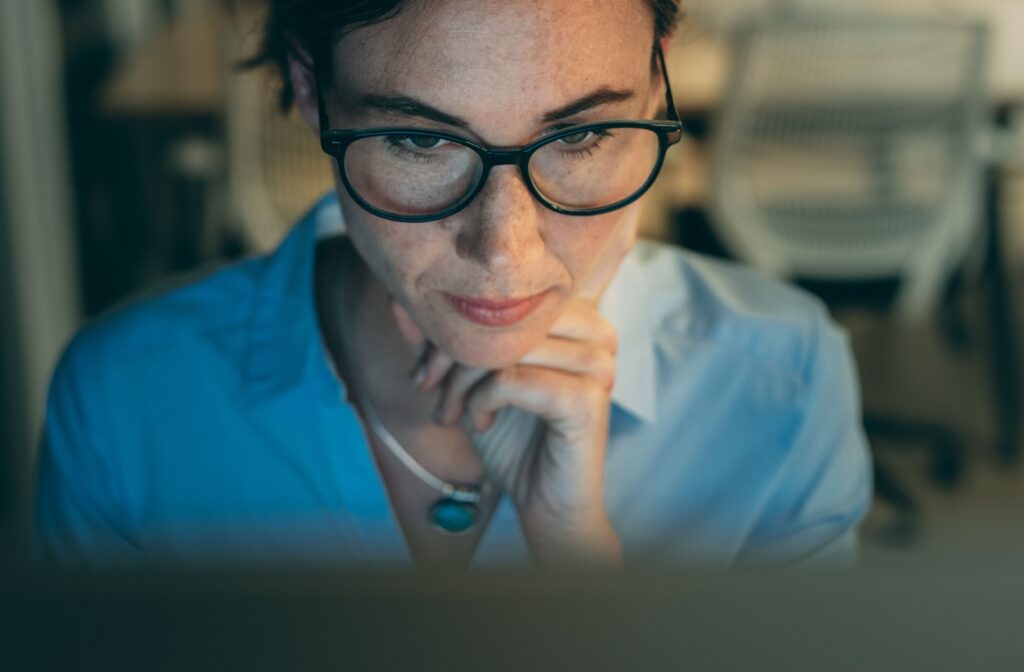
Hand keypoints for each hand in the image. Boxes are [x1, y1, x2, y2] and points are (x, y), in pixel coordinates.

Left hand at [391, 205, 640, 566]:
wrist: (546, 502)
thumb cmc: (513, 436)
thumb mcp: (469, 380)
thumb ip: (441, 339)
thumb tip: (396, 298)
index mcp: (575, 316)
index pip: (502, 292)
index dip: (452, 323)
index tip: (425, 367)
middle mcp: (595, 331)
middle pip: (503, 313)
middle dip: (450, 350)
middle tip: (428, 387)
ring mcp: (597, 364)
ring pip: (504, 345)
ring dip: (461, 381)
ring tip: (451, 411)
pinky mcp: (586, 400)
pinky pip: (511, 380)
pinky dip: (482, 401)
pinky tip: (480, 423)